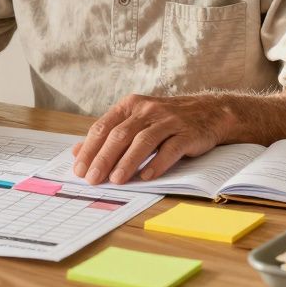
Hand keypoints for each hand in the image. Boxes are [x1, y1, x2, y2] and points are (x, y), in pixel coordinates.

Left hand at [71, 93, 234, 184]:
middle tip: (93, 179)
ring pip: (143, 141)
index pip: (103, 127)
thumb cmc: (165, 121)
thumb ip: (108, 135)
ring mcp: (168, 121)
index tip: (79, 169)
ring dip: (127, 162)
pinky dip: (158, 163)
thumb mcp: (135, 121)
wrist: (209, 112)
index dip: (89, 149)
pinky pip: (171, 149)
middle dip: (103, 159)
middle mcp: (147, 110)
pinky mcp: (187, 133)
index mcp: (130, 106)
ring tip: (116, 180)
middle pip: (120, 135)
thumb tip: (76, 152)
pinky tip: (147, 176)